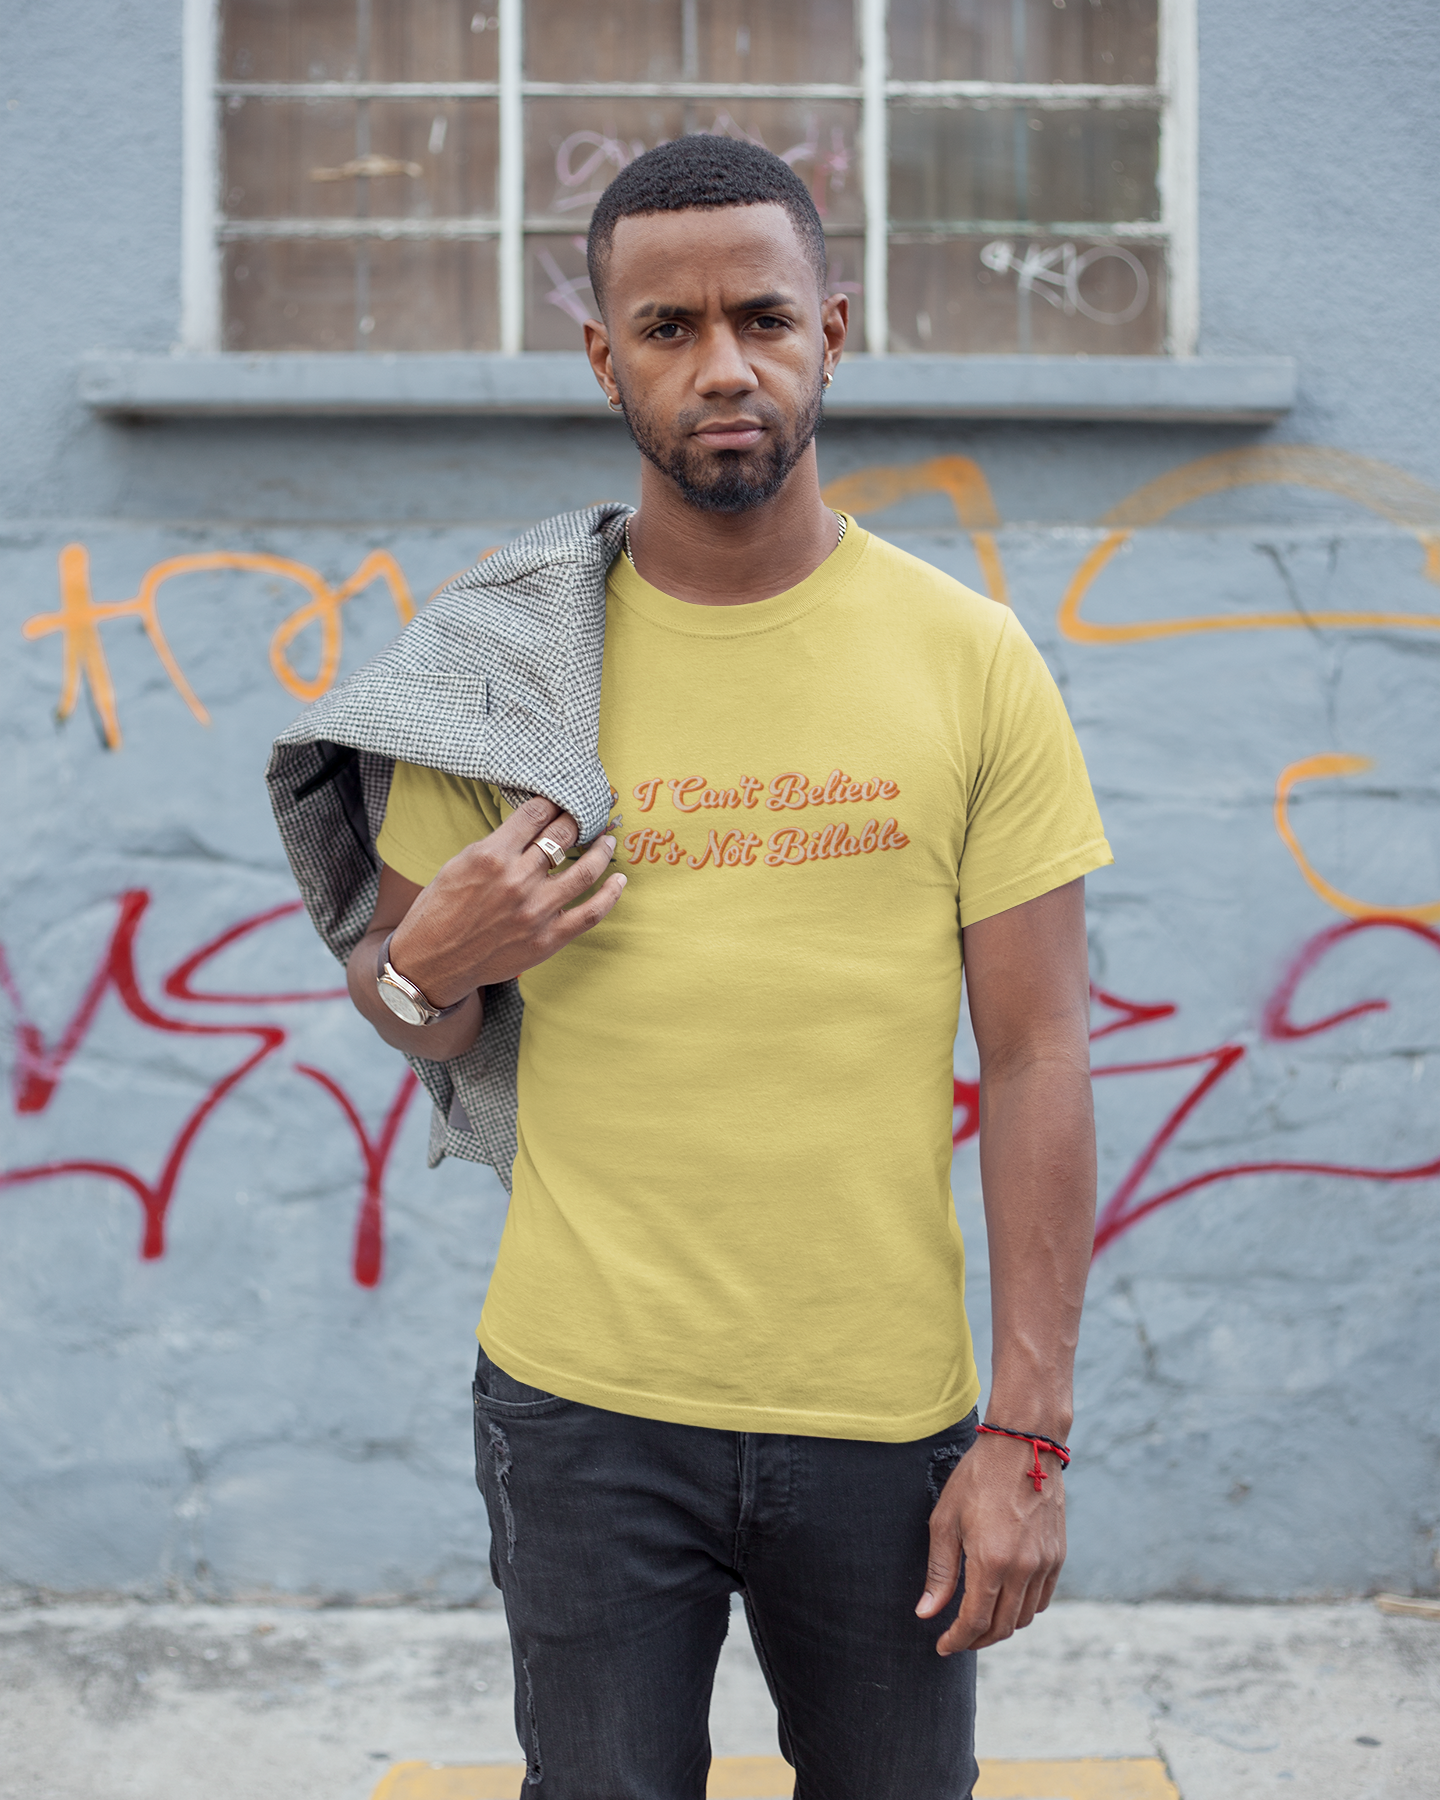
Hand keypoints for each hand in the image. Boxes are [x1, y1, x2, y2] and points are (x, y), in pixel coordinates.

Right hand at [389, 796, 625, 1005]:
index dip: (553, 802)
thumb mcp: (459, 863)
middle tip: (586, 813)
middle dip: (578, 818)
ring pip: (586, 869)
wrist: (432, 963)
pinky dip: (611, 894)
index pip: (536, 814)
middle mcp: (517, 880)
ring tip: (607, 840)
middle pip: (563, 835)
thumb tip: (532, 825)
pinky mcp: (548, 939)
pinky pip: (591, 913)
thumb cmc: (440, 910)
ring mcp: (536, 911)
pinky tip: (619, 880)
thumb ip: (497, 844)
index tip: (560, 800)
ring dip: (602, 849)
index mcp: (491, 855)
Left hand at [916, 1432, 1065, 1652]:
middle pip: (1002, 1627)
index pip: (975, 1621)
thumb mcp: (946, 1520)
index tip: (943, 1646)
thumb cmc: (978, 1478)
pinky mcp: (1058, 1556)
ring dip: (1001, 1626)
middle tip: (958, 1637)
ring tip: (980, 1620)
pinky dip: (1023, 1609)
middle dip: (977, 1640)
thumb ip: (940, 1572)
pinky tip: (1006, 1600)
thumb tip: (927, 1612)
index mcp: (991, 1561)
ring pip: (1024, 1618)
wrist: (1023, 1446)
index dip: (957, 1640)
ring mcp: (1045, 1563)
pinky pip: (1042, 1599)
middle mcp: (1023, 1568)